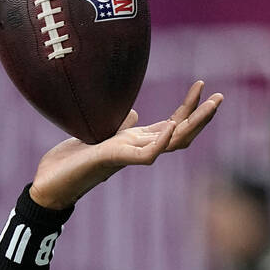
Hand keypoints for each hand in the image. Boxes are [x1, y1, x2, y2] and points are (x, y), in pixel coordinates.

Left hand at [29, 80, 223, 209]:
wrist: (48, 183)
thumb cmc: (70, 161)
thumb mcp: (96, 134)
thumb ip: (117, 125)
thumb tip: (133, 113)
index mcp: (134, 141)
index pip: (171, 124)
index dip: (188, 108)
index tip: (202, 86)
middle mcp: (136, 148)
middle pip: (180, 133)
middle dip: (202, 116)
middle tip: (221, 97)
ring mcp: (128, 155)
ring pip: (172, 143)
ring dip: (193, 124)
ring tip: (211, 105)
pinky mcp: (114, 161)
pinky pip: (147, 155)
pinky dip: (161, 141)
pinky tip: (174, 127)